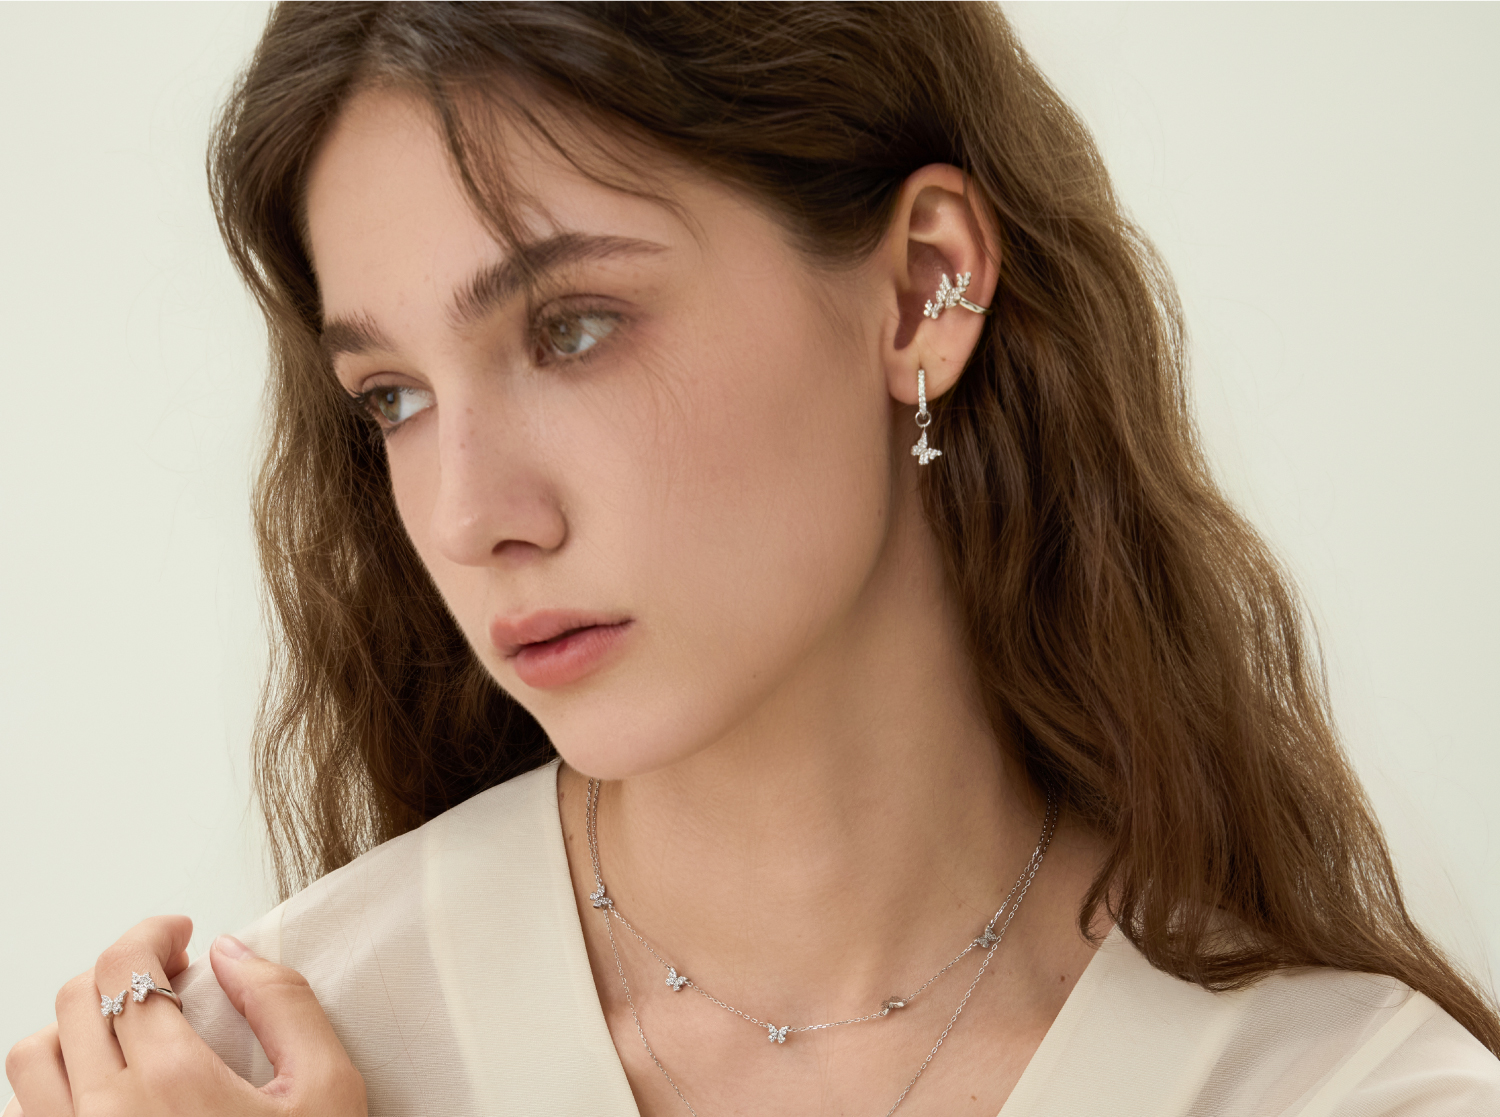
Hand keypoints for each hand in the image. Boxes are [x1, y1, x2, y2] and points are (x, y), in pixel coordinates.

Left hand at [5, 916, 365, 1116]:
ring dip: (73, 1027)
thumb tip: (230, 951)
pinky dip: (55, 1089)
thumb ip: (283, 1002)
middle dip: (118, 968)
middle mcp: (105, 1115)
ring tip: (125, 1030)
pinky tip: (104, 1091)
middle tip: (166, 973)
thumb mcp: (328, 1087)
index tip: (178, 933)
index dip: (150, 932)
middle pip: (72, 999)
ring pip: (31, 1058)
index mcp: (172, 1080)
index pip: (124, 967)